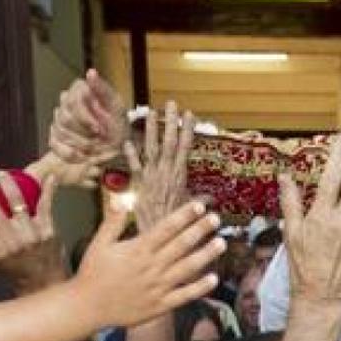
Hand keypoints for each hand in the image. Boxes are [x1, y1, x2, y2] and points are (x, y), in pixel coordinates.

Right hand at [0, 172, 65, 293]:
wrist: (44, 283)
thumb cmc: (14, 270)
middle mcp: (11, 242)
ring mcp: (30, 234)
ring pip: (16, 201)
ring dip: (7, 183)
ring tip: (1, 175)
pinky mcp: (48, 229)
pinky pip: (46, 204)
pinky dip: (48, 189)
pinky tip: (49, 177)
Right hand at [48, 69, 126, 165]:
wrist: (119, 146)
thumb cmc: (118, 124)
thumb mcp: (116, 107)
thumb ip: (103, 89)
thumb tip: (91, 72)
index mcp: (80, 90)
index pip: (72, 102)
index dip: (85, 118)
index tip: (99, 129)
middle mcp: (66, 103)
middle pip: (65, 118)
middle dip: (85, 133)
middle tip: (100, 139)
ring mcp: (59, 120)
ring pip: (60, 132)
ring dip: (81, 144)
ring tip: (96, 146)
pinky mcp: (55, 136)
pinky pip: (55, 145)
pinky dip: (71, 153)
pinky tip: (84, 155)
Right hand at [74, 200, 225, 327]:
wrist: (87, 308)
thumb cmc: (93, 274)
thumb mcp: (99, 244)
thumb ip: (113, 221)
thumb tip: (122, 197)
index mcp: (138, 249)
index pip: (166, 228)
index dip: (184, 216)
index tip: (199, 206)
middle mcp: (151, 266)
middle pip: (181, 245)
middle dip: (200, 230)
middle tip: (216, 219)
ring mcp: (157, 287)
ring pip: (187, 268)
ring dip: (206, 255)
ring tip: (221, 243)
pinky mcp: (159, 305)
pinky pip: (184, 296)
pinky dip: (199, 288)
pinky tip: (214, 278)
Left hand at [125, 101, 193, 232]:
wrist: (162, 236)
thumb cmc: (179, 223)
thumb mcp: (192, 208)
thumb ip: (200, 200)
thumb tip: (213, 199)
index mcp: (180, 175)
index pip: (185, 147)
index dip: (188, 130)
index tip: (190, 114)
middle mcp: (166, 172)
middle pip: (169, 143)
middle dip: (171, 122)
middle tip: (171, 104)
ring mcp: (151, 177)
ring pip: (151, 149)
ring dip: (151, 130)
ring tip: (150, 112)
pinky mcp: (139, 185)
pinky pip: (134, 167)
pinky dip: (131, 155)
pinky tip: (128, 141)